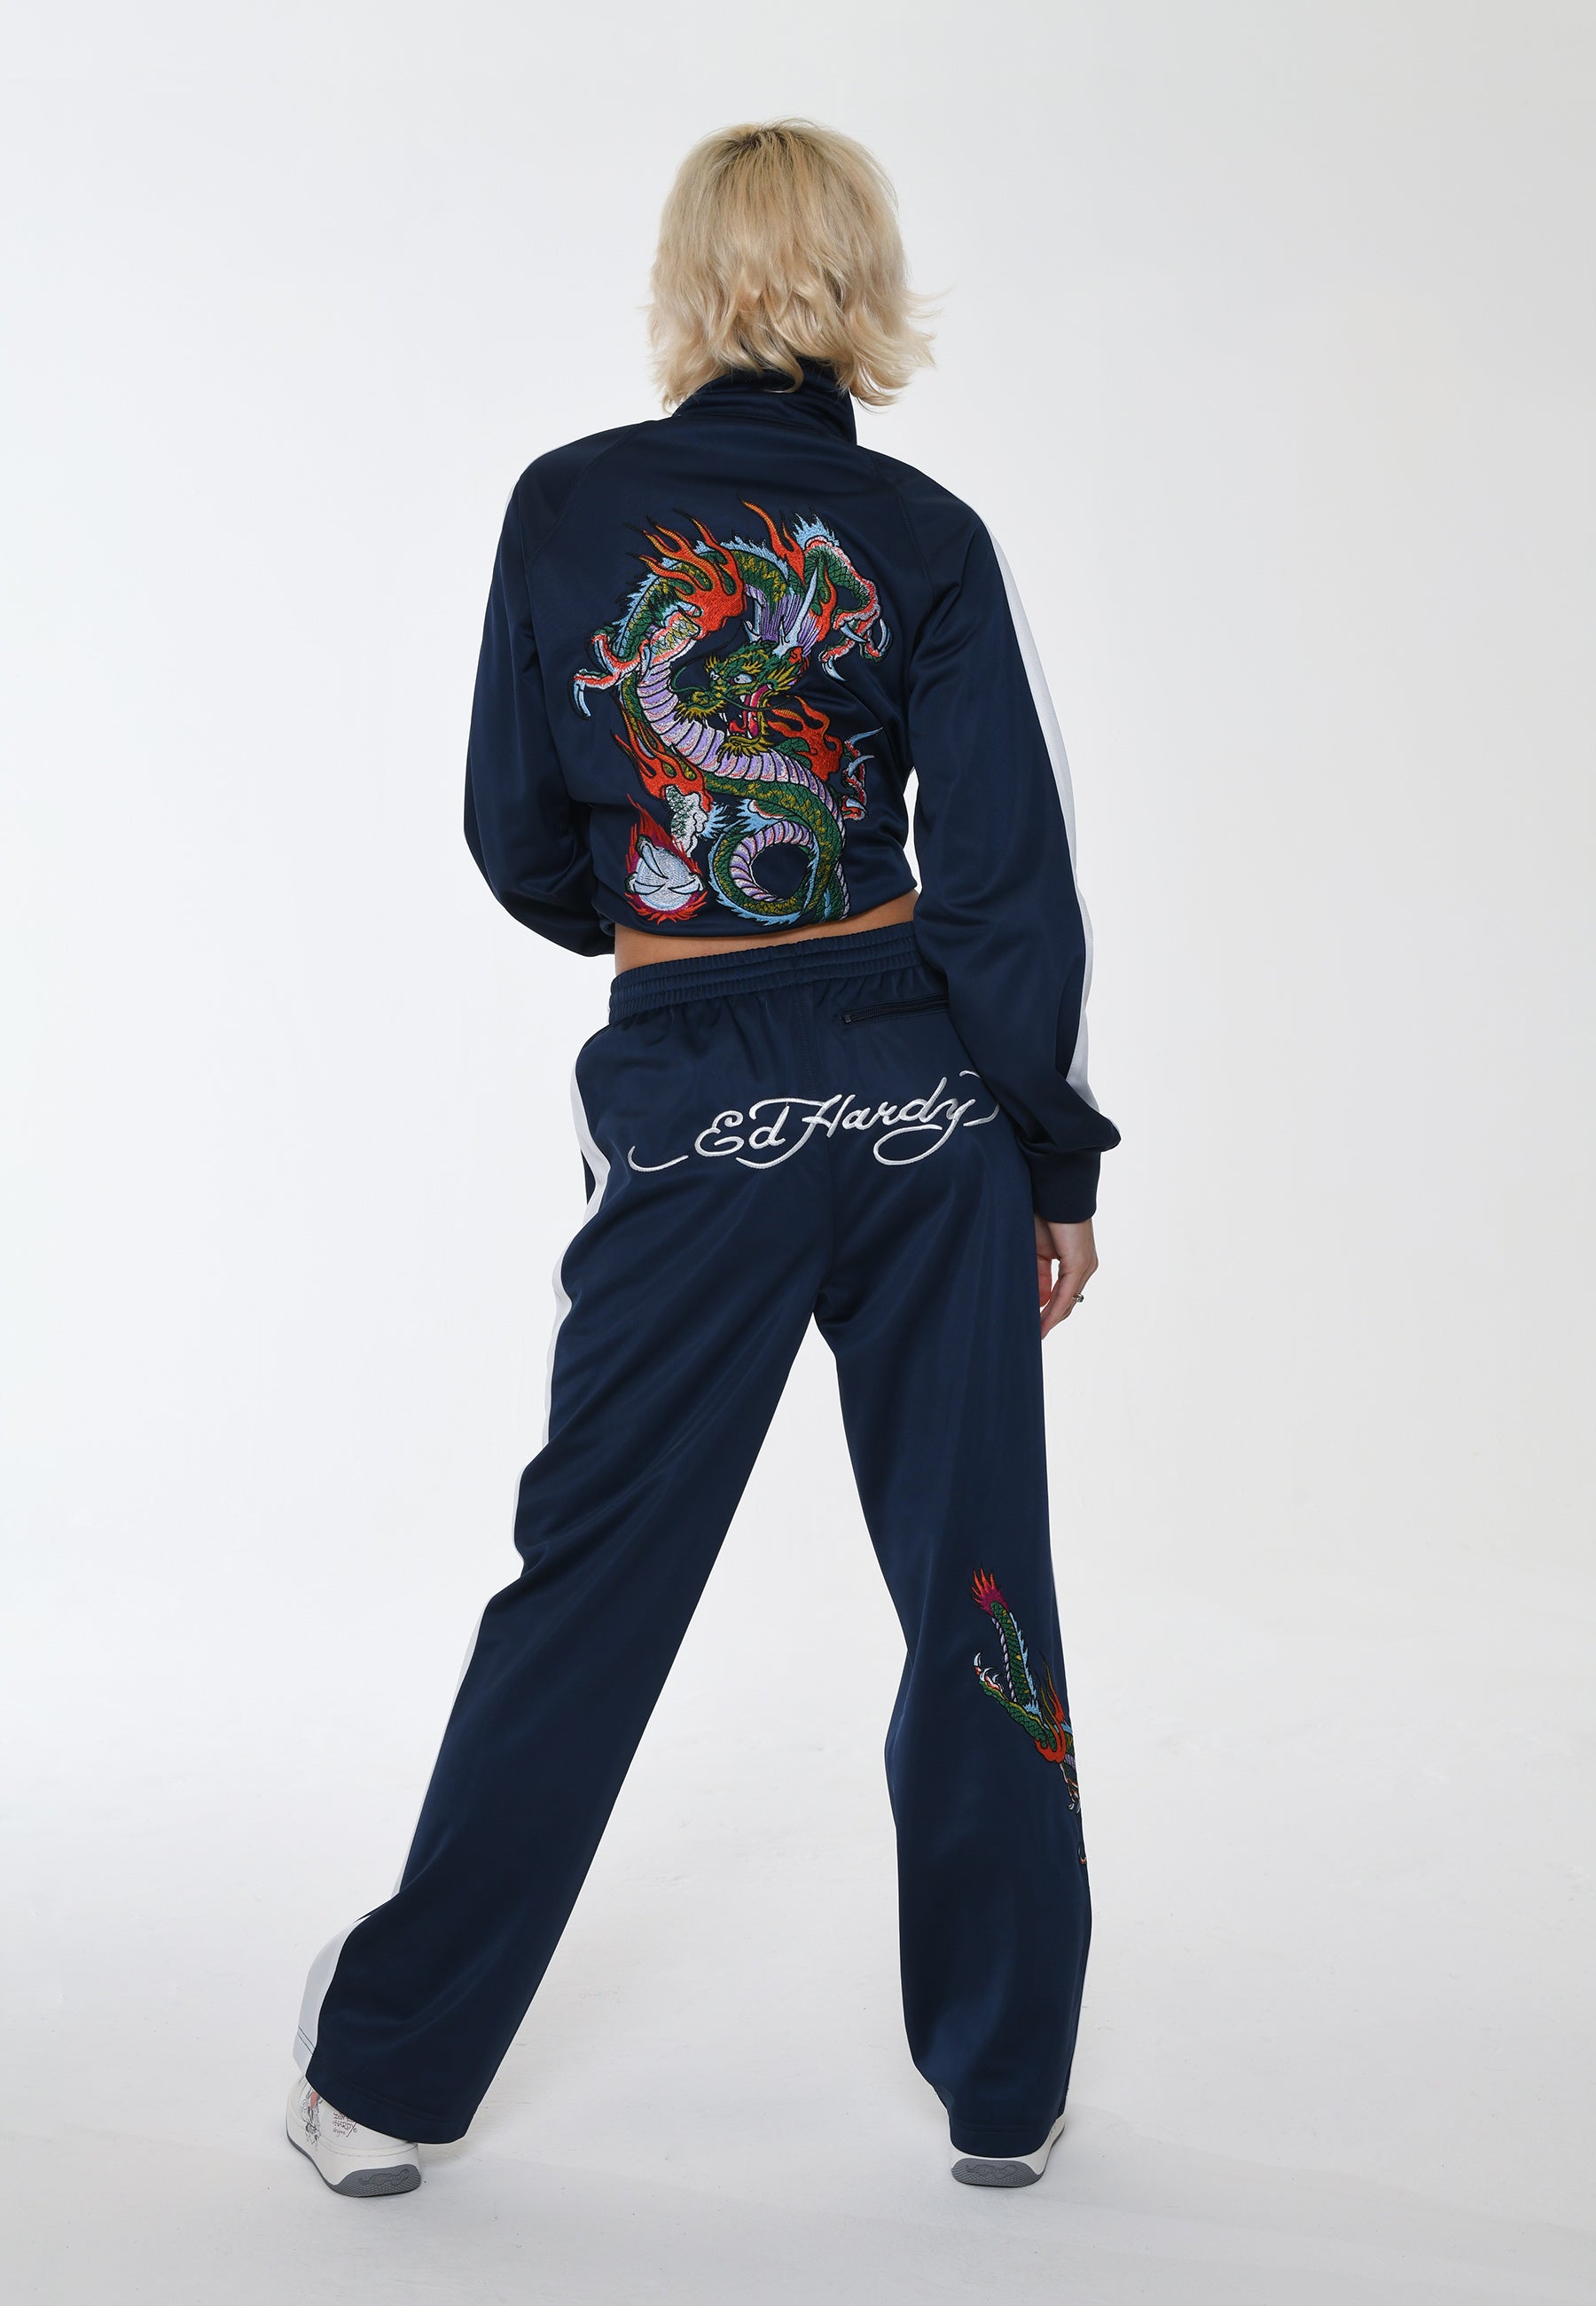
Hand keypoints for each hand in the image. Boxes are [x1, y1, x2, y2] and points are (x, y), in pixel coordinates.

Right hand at [1036, 1215, 1097, 1338]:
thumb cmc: (1045, 1216)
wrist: (1054, 1193)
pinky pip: (1066, 1294)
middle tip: (1033, 1334)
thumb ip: (1040, 1276)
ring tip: (1036, 1334)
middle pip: (1067, 1301)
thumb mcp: (1038, 1251)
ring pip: (1067, 1301)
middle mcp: (1085, 1266)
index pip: (1063, 1293)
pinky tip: (1043, 1322)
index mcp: (1076, 1262)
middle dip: (1050, 1319)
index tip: (1034, 1324)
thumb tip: (1040, 1299)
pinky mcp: (1079, 1264)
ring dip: (1051, 1319)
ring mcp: (1084, 1266)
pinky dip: (1053, 1310)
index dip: (1049, 1310)